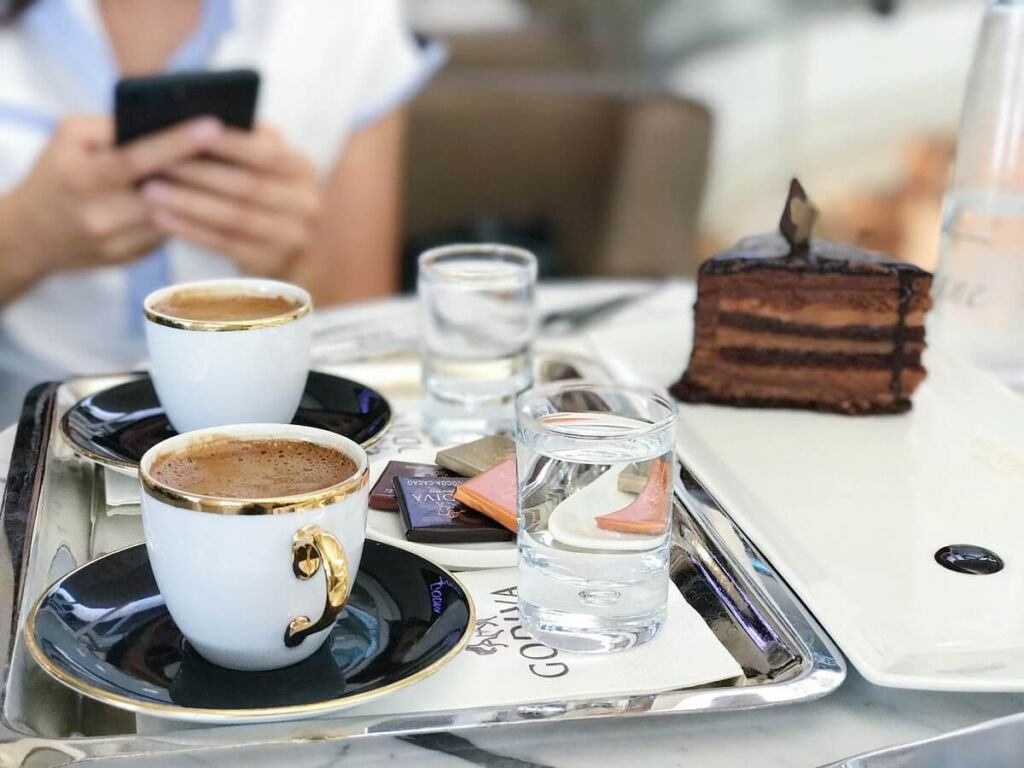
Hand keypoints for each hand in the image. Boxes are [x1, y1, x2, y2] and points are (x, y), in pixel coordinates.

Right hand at [5, 116, 223, 276]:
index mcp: (82, 178)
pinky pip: (171, 232)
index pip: (137, 159)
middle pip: (166, 193)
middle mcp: (100, 216)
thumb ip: (112, 127)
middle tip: (241, 147)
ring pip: (176, 216)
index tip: (214, 125)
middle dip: (204, 170)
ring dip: (205, 195)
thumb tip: (166, 122)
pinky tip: (215, 196)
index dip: (177, 143)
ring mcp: (118, 244)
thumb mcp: (70, 138)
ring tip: (236, 168)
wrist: (32, 235)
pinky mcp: (133, 259)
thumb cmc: (57, 173)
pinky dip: (192, 213)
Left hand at [142, 125, 322, 276]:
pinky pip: (224, 244)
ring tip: (149, 190)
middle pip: (248, 186)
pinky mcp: (270, 263)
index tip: (190, 129)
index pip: (269, 153)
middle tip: (157, 161)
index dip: (231, 143)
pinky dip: (190, 229)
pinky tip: (160, 218)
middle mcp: (306, 204)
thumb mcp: (263, 164)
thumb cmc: (260, 190)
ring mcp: (291, 238)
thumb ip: (245, 140)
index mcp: (303, 169)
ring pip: (233, 217)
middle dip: (199, 173)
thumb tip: (197, 118)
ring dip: (188, 203)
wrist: (283, 247)